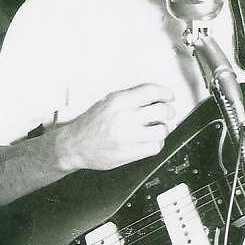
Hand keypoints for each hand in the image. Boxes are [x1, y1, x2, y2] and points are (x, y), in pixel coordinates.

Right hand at [53, 83, 174, 172]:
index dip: (166, 93)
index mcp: (120, 100)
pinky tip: (149, 141)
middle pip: (163, 110)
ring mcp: (129, 136)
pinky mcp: (130, 153)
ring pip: (163, 130)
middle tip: (166, 113)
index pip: (153, 91)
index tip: (169, 97)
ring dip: (162, 129)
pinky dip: (156, 144)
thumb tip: (154, 95)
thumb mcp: (108, 101)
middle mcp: (126, 117)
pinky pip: (156, 147)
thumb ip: (130, 97)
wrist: (74, 145)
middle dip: (169, 111)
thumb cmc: (91, 123)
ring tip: (156, 129)